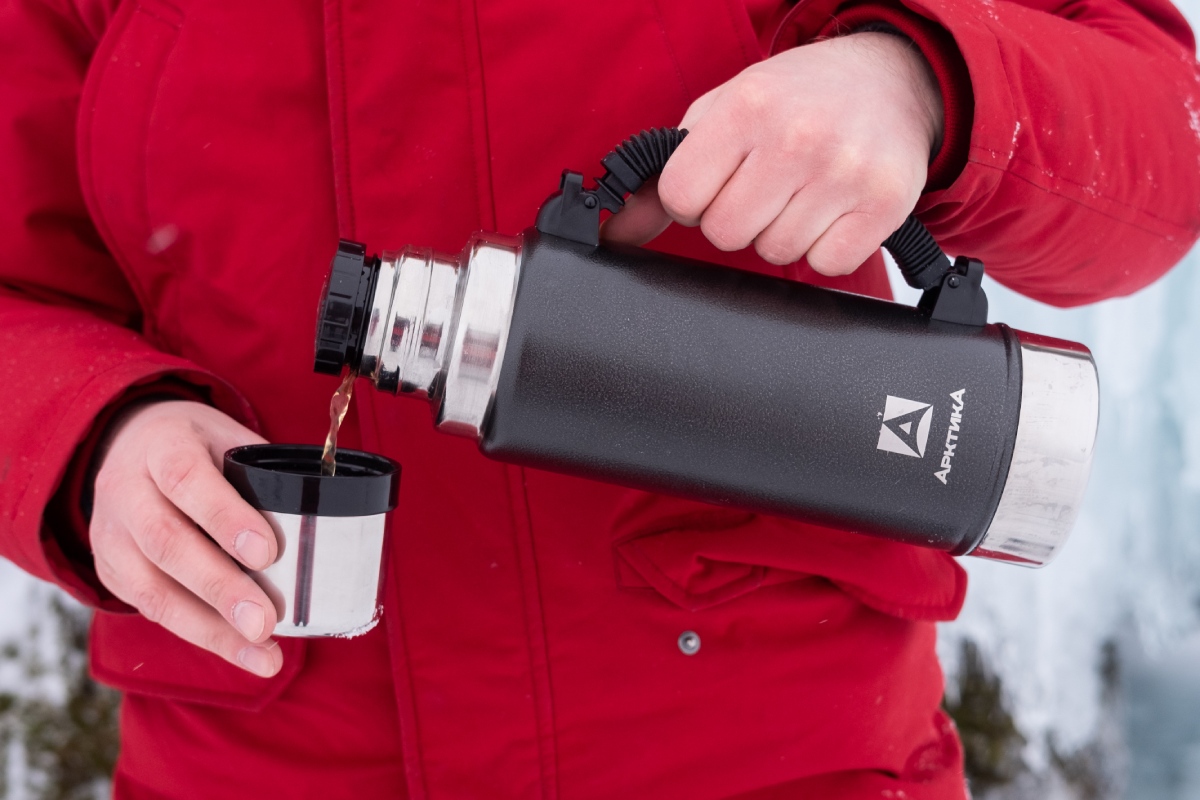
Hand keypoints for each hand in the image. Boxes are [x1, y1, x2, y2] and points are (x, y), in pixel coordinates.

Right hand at [90, 400, 282, 676]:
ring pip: (153, 589)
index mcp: (162, 446)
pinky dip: (201, 634)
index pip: (186, 479)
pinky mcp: (111, 571)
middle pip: (167, 542)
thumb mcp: (228, 438)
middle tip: (264, 622)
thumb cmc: (200, 448)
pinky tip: (241, 651)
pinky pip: (152, 610)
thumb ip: (263, 475)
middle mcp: (126, 490)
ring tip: (261, 653)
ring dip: (211, 629)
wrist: (129, 445)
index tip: (266, 553)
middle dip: (220, 588)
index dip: (225, 517)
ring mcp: (112, 534)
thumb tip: (324, 520)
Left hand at [603, 32, 942, 275]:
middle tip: (763, 188)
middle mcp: (798, 136)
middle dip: (737, 219)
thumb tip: (617, 234)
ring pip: (776, 253)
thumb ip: (668, 171)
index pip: (682, 198)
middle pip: (726, 233)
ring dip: (782, 233)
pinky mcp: (886, 204)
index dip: (692, 201)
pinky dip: (825, 249)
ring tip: (803, 192)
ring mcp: (846, 172)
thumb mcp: (726, 111)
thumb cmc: (798, 98)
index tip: (716, 184)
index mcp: (748, 106)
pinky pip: (826, 265)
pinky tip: (832, 211)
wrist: (893, 79)